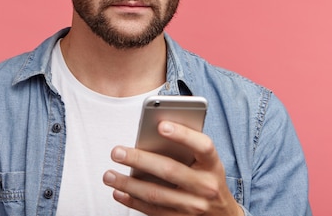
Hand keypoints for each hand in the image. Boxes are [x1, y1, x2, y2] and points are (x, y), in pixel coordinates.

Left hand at [103, 121, 242, 215]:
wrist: (223, 214)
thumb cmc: (207, 177)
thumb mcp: (207, 162)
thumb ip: (187, 146)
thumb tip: (153, 132)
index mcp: (213, 165)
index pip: (202, 146)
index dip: (183, 134)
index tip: (160, 125)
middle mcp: (206, 186)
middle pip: (170, 170)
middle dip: (140, 159)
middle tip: (117, 152)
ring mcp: (193, 206)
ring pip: (156, 194)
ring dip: (128, 184)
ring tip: (108, 175)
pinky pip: (153, 211)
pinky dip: (133, 202)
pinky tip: (119, 192)